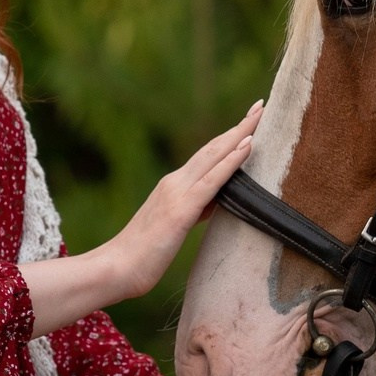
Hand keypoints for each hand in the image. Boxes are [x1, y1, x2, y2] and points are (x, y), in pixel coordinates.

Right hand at [100, 101, 262, 299]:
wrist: (115, 269)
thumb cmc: (142, 256)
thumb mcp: (173, 228)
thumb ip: (192, 212)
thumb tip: (213, 204)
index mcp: (172, 186)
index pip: (206, 156)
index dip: (228, 138)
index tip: (248, 122)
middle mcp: (174, 183)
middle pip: (212, 148)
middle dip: (239, 126)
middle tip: (261, 106)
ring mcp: (177, 193)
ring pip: (213, 156)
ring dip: (239, 134)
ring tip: (259, 116)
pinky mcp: (181, 210)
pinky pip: (212, 181)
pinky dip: (231, 161)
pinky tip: (247, 146)